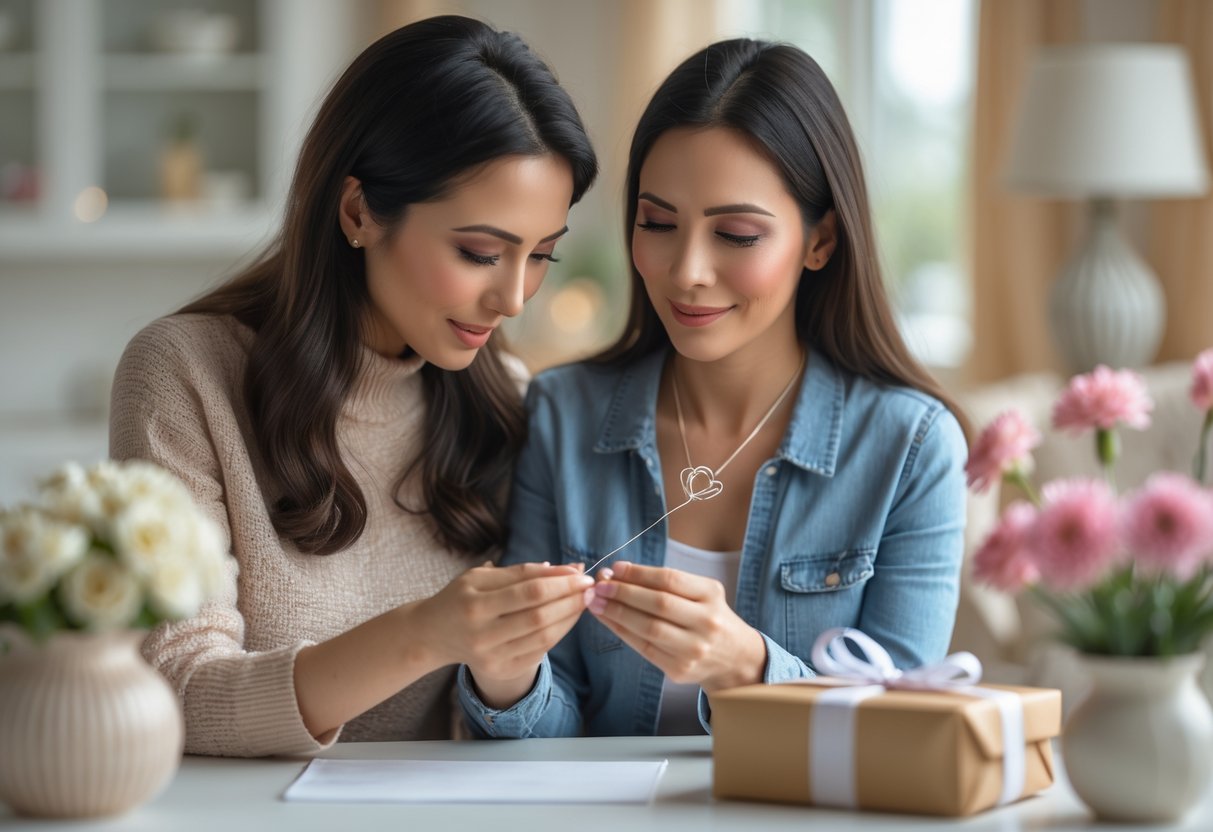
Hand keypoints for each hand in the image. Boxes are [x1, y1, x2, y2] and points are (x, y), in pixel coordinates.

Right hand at [416, 561, 592, 704]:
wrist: (434, 635)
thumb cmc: (461, 598)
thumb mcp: (482, 577)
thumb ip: (523, 572)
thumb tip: (566, 568)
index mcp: (475, 605)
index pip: (530, 591)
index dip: (561, 583)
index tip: (582, 573)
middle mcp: (482, 635)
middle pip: (540, 616)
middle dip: (571, 600)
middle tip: (591, 587)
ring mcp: (492, 658)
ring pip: (544, 636)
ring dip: (570, 617)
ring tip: (584, 601)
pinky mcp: (502, 670)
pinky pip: (541, 651)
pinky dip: (559, 632)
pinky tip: (568, 618)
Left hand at [586, 561, 766, 691]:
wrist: (735, 658)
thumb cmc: (709, 617)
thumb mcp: (700, 593)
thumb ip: (666, 583)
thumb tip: (618, 572)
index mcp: (711, 595)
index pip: (670, 579)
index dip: (639, 573)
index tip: (615, 568)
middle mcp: (706, 622)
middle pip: (658, 604)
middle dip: (623, 592)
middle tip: (599, 584)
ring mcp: (694, 649)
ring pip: (648, 628)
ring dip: (616, 613)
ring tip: (595, 602)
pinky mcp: (680, 669)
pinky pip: (644, 648)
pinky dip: (621, 632)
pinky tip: (606, 620)